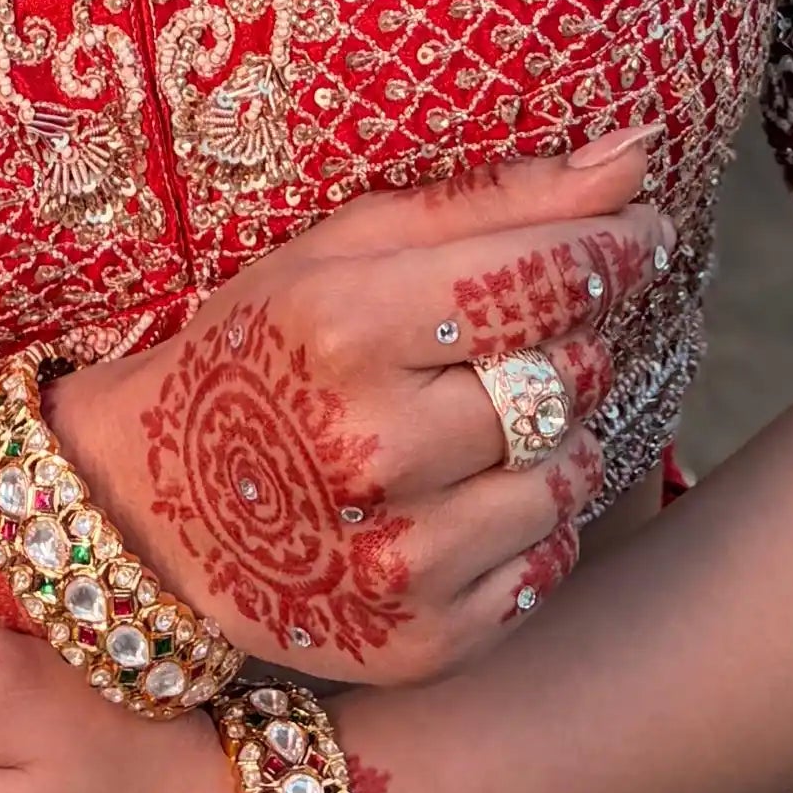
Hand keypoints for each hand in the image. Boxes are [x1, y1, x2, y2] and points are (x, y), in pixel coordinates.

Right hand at [50, 132, 672, 684]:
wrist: (153, 508)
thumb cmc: (262, 349)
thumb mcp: (343, 251)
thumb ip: (495, 200)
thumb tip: (638, 151)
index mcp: (343, 325)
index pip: (539, 277)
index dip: (612, 245)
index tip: (638, 231)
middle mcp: (372, 446)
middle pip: (565, 375)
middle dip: (562, 346)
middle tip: (503, 345)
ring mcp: (399, 557)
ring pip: (572, 472)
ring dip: (554, 439)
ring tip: (478, 426)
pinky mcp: (425, 641)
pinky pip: (550, 560)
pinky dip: (531, 524)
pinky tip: (463, 502)